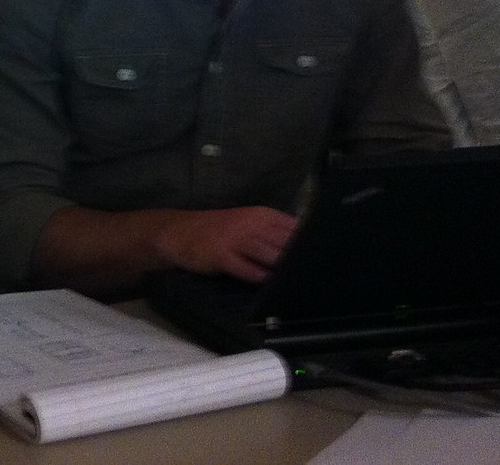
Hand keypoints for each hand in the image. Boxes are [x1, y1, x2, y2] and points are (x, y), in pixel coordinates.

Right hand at [153, 207, 297, 282]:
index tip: (320, 259)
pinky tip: (266, 284)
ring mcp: (237, 239)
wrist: (179, 231)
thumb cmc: (220, 229)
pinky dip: (260, 278)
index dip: (311, 244)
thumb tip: (306, 250)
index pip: (297, 229)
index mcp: (263, 214)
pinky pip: (248, 271)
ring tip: (291, 283)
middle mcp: (252, 223)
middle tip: (308, 276)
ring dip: (282, 270)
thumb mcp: (249, 222)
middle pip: (288, 244)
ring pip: (272, 257)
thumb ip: (275, 233)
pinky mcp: (222, 256)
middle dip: (299, 261)